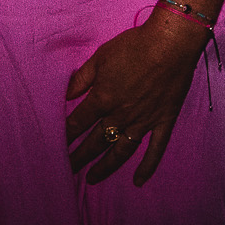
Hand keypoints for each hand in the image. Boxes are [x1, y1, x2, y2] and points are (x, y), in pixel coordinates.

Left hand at [64, 15, 208, 185]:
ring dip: (105, 167)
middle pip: (95, 141)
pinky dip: (147, 167)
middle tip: (66, 169)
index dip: (65, 136)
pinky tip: (138, 181)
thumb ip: (82, 78)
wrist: (171, 44)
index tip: (54, 147)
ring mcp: (143, 122)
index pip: (78, 123)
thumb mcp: (101, 57)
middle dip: (79, 157)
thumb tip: (66, 95)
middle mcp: (121, 115)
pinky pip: (154, 150)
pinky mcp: (163, 122)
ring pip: (120, 151)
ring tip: (91, 179)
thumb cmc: (134, 46)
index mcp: (103, 98)